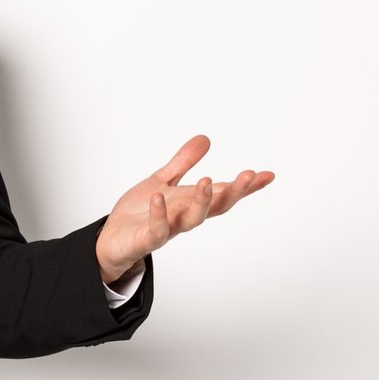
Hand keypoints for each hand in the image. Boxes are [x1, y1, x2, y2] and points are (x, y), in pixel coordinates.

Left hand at [95, 135, 273, 282]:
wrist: (111, 240)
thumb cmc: (139, 213)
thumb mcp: (161, 181)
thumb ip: (183, 162)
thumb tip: (205, 139)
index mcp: (189, 202)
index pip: (222, 193)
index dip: (245, 186)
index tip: (267, 175)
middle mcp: (183, 217)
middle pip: (215, 207)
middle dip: (233, 192)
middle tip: (249, 175)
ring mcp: (167, 229)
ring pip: (192, 220)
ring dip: (201, 201)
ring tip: (207, 181)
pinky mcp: (146, 239)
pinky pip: (156, 230)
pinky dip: (159, 215)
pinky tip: (159, 197)